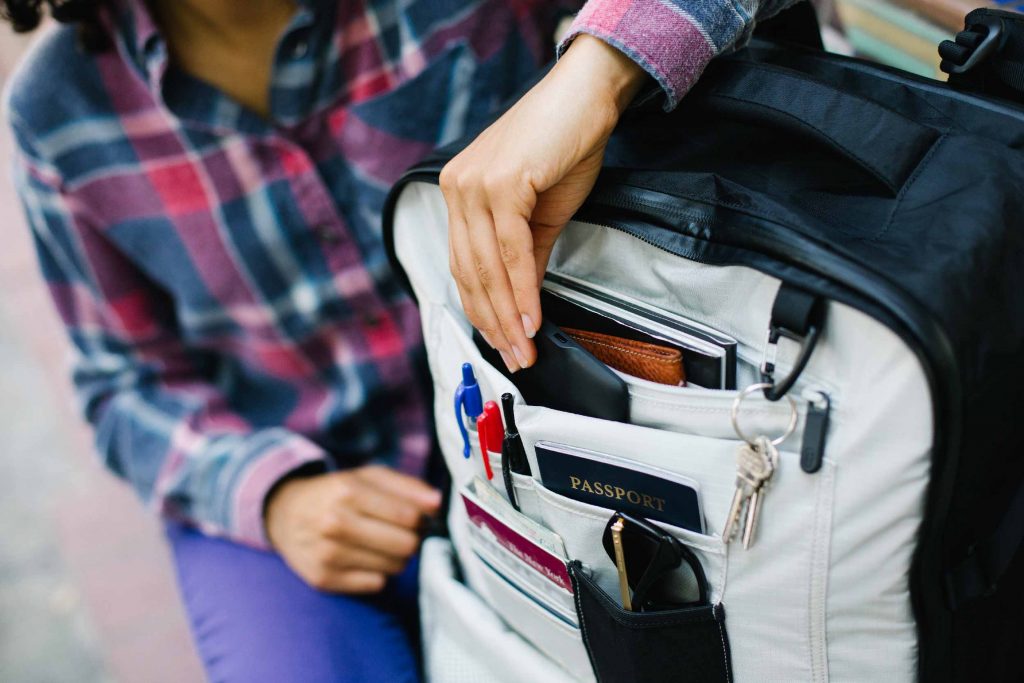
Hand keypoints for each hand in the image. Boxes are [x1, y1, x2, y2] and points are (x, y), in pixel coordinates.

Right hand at [265, 465, 441, 592]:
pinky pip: (375, 585)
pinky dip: (376, 574)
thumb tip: (438, 503)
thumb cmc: (337, 493)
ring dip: (395, 557)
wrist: (285, 514)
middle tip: (400, 533)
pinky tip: (362, 558)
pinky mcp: (322, 579)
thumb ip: (407, 487)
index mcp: (348, 492)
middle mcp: (334, 523)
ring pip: (393, 568)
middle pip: (405, 546)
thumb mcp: (369, 477)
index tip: (415, 517)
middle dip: (411, 540)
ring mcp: (326, 554)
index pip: (409, 517)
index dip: (421, 519)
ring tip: (380, 543)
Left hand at [440, 35, 644, 371]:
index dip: (483, 311)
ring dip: (508, 315)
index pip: (464, 266)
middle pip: (470, 273)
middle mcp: (457, 188)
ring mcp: (474, 185)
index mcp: (459, 194)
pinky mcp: (501, 184)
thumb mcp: (540, 215)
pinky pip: (511, 251)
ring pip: (487, 267)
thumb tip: (521, 305)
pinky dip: (522, 289)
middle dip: (494, 322)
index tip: (503, 343)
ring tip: (523, 347)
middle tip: (515, 357)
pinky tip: (532, 317)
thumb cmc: (563, 147)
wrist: (586, 98)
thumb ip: (525, 260)